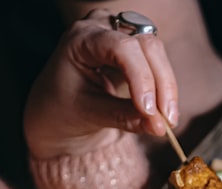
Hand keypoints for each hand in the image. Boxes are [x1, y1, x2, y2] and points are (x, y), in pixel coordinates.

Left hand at [24, 9, 178, 159]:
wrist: (55, 113)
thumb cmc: (62, 110)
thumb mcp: (90, 115)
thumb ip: (125, 118)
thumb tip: (159, 126)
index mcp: (81, 39)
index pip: (121, 48)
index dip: (142, 78)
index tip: (149, 111)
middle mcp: (102, 28)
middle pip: (147, 46)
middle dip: (161, 84)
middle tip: (166, 121)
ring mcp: (120, 36)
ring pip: (157, 53)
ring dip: (166, 87)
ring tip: (166, 120)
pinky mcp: (134, 51)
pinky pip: (159, 64)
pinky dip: (164, 88)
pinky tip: (162, 111)